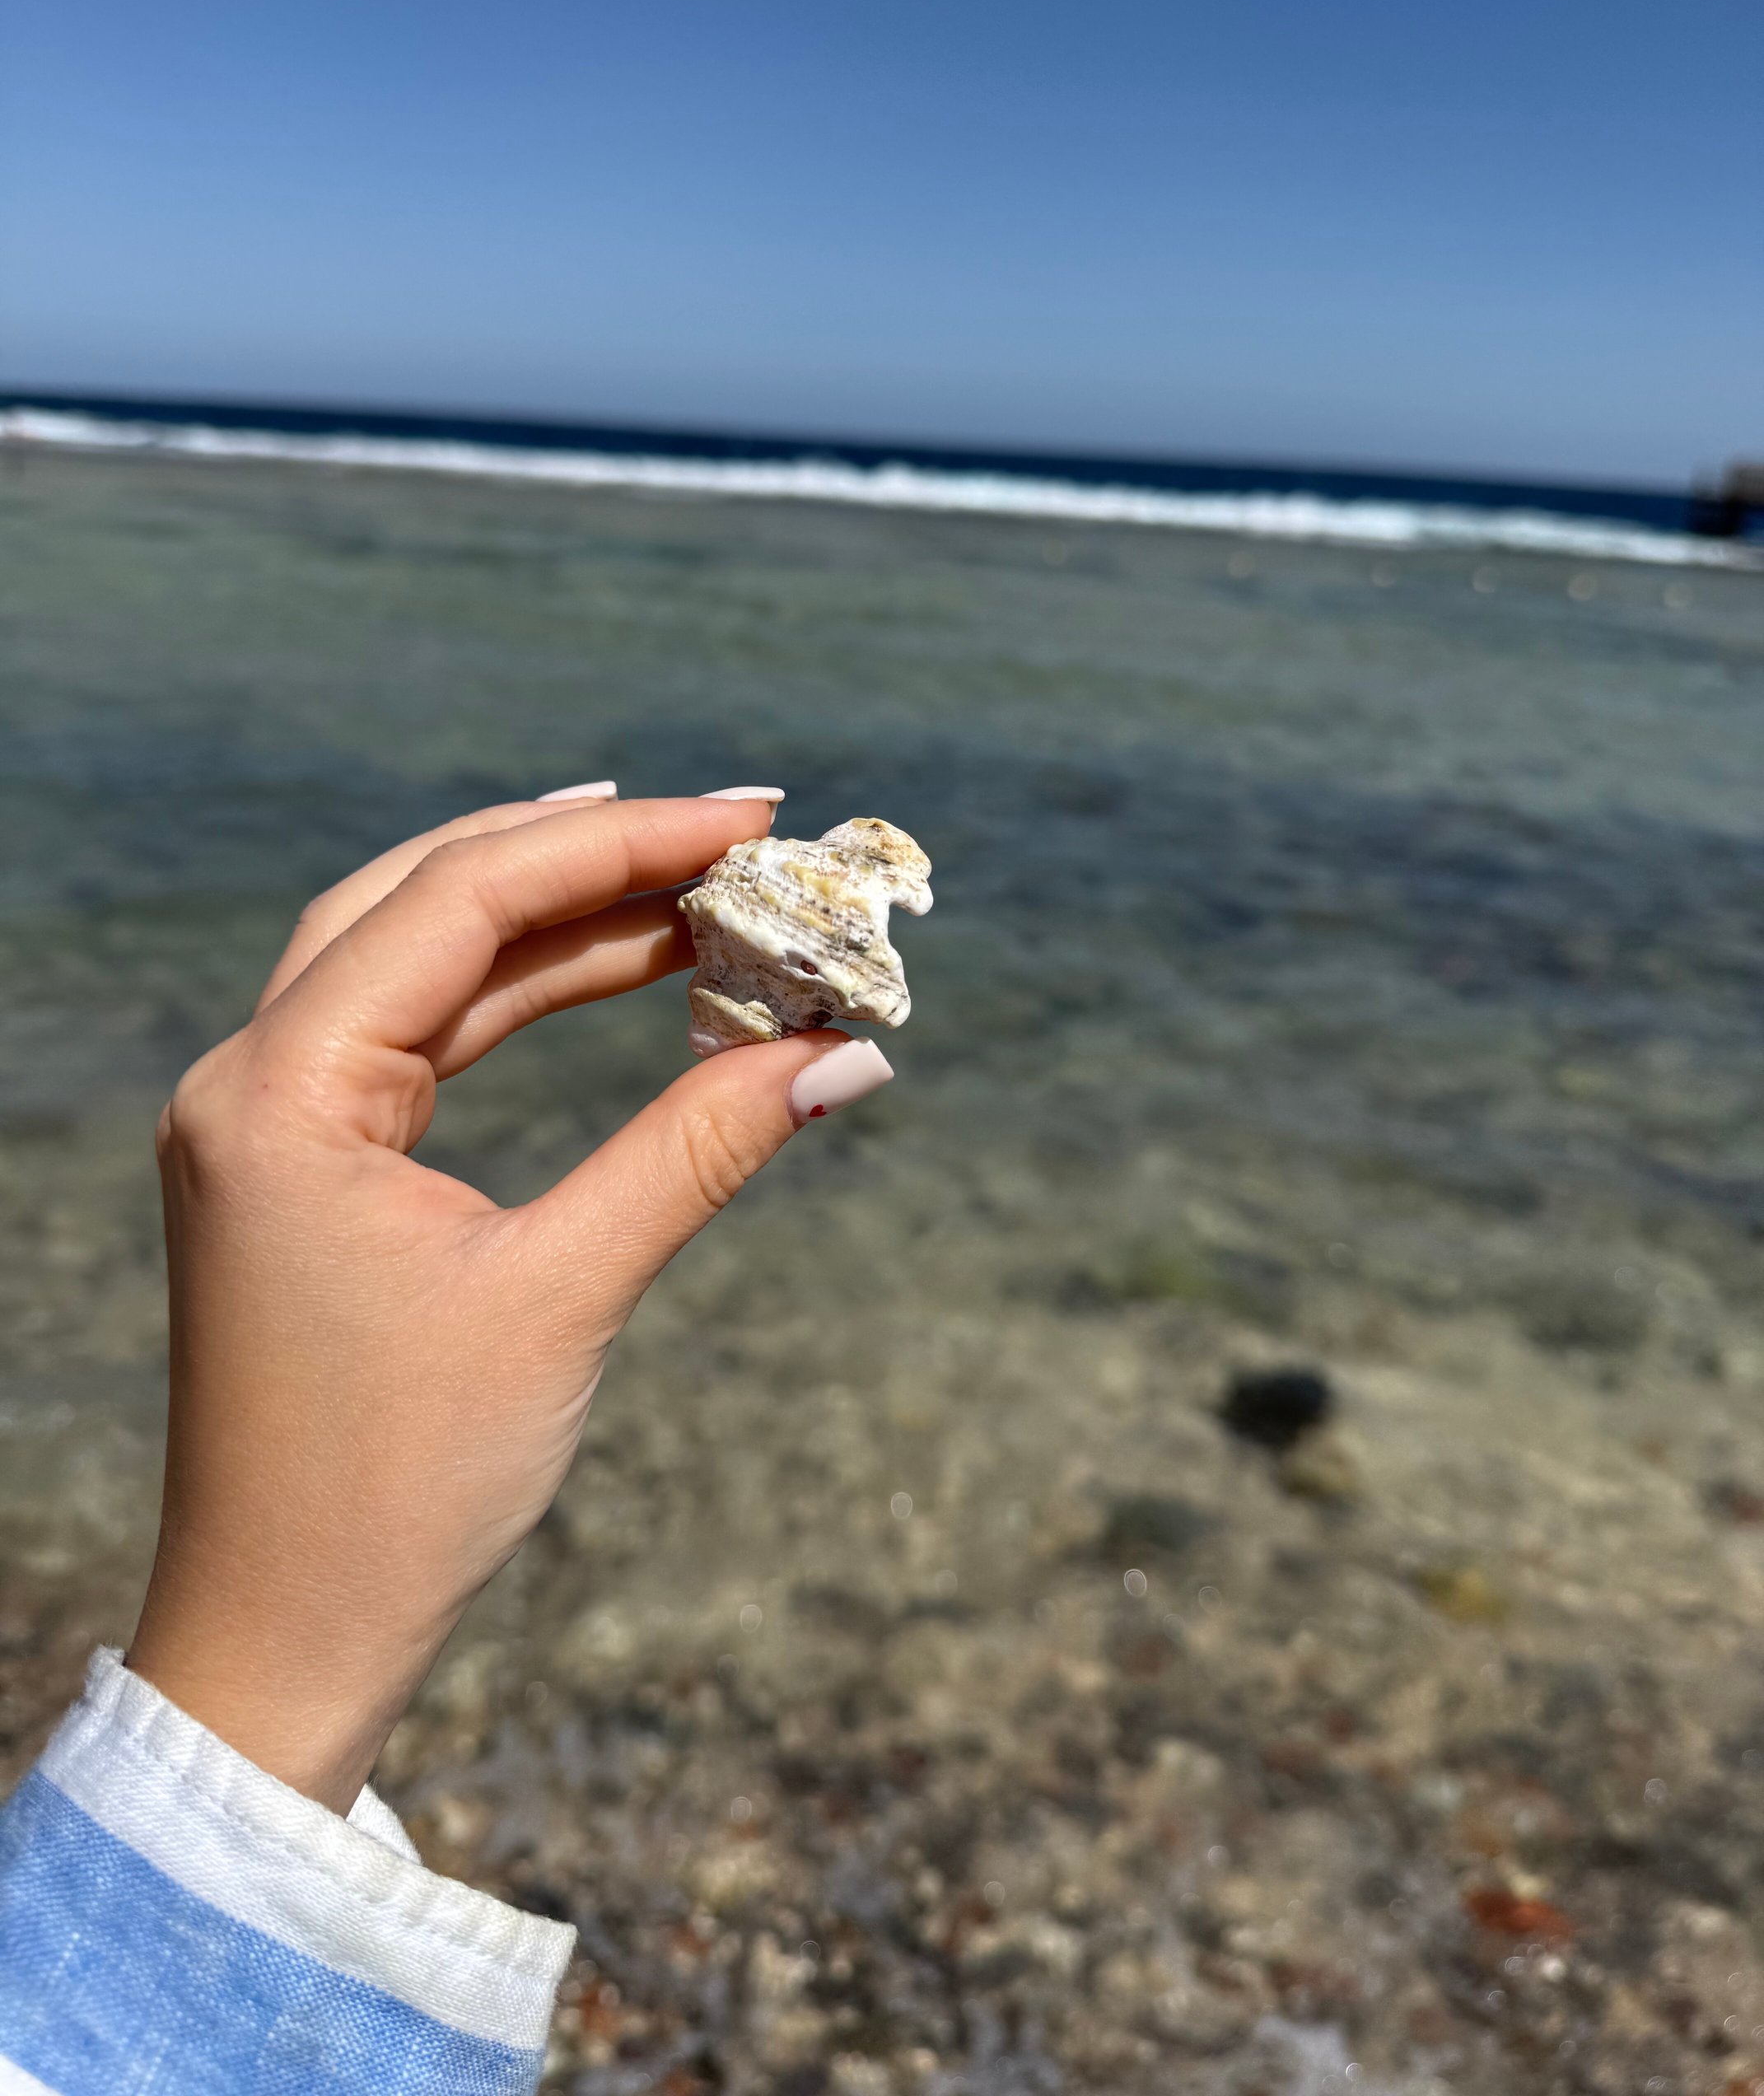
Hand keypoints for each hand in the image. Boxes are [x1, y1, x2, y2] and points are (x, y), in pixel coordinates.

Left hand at [127, 794, 892, 1810]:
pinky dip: (526, 997)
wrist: (285, 1638)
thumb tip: (846, 1054)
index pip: (462, 902)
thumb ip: (697, 1152)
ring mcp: (275, 1123)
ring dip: (564, 925)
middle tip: (734, 834)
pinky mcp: (311, 1168)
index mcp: (279, 1091)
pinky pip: (425, 1037)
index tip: (752, 821)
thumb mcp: (561, 1297)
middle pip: (430, 898)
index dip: (621, 847)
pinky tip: (619, 974)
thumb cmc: (398, 1486)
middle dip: (588, 857)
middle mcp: (256, 1079)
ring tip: (702, 894)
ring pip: (427, 961)